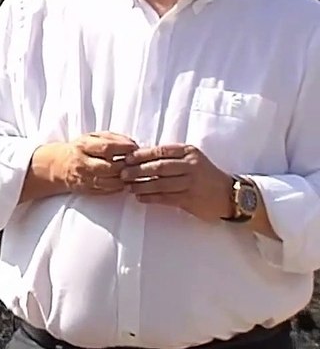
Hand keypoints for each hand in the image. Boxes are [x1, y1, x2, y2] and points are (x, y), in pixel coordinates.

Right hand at [53, 131, 138, 194]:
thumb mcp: (92, 137)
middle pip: (110, 167)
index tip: (134, 148)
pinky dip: (118, 187)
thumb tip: (133, 144)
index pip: (106, 147)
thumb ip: (112, 138)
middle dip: (126, 166)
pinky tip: (122, 180)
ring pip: (110, 182)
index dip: (123, 148)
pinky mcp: (87, 190)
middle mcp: (82, 163)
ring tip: (130, 173)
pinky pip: (107, 190)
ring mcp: (84, 178)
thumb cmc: (80, 149)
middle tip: (135, 163)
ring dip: (123, 178)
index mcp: (83, 146)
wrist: (59, 165)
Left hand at [120, 144, 234, 221]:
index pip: (160, 151)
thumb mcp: (191, 159)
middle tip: (122, 174)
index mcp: (188, 152)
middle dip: (137, 171)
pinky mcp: (190, 199)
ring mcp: (191, 183)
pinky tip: (140, 197)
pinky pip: (166, 198)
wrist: (229, 194)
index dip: (141, 155)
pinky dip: (151, 197)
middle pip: (158, 167)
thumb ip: (170, 157)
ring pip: (160, 183)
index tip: (126, 159)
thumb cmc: (204, 175)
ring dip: (141, 185)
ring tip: (128, 187)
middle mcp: (190, 166)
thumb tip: (140, 156)